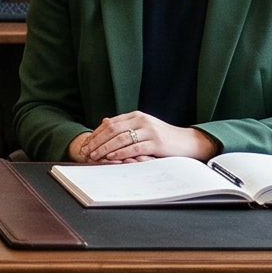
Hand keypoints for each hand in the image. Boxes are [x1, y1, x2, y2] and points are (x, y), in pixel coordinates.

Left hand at [68, 112, 217, 163]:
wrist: (187, 141)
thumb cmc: (163, 137)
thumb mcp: (143, 127)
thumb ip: (125, 125)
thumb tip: (104, 122)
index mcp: (136, 115)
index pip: (110, 124)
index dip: (96, 134)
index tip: (85, 144)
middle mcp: (142, 120)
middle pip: (112, 130)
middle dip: (96, 141)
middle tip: (85, 151)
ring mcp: (149, 131)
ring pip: (121, 139)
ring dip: (105, 148)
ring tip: (95, 156)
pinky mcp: (156, 143)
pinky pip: (134, 147)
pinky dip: (121, 152)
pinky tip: (112, 157)